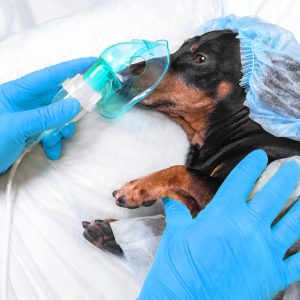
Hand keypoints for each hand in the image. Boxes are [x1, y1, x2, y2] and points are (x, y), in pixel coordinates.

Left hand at [0, 57, 95, 172]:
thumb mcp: (17, 126)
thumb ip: (46, 116)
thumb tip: (75, 105)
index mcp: (18, 92)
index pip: (50, 75)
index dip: (73, 67)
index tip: (93, 63)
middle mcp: (26, 102)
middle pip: (58, 97)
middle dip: (71, 107)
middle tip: (84, 112)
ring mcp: (29, 118)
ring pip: (57, 117)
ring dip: (62, 129)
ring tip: (58, 140)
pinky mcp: (31, 132)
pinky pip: (51, 132)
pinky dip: (55, 142)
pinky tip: (52, 151)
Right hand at [139, 150, 299, 299]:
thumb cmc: (178, 266)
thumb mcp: (175, 234)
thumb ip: (178, 212)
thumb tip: (172, 199)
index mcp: (223, 212)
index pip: (241, 179)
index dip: (251, 164)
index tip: (259, 156)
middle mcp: (248, 226)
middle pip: (274, 194)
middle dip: (286, 177)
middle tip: (293, 168)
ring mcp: (265, 249)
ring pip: (294, 221)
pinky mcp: (274, 274)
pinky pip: (299, 259)